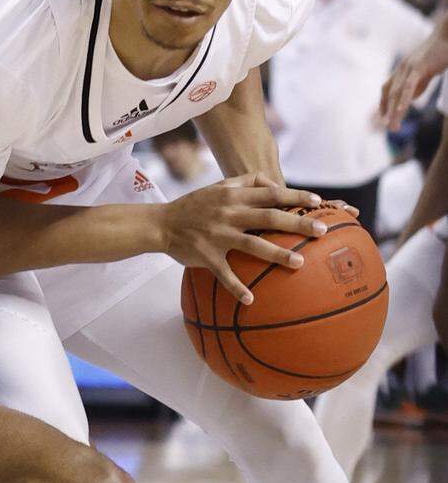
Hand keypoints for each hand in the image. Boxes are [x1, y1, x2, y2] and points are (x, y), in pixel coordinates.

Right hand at [159, 173, 327, 304]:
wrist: (161, 223)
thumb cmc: (192, 205)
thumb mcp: (217, 187)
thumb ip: (245, 182)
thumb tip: (273, 183)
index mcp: (232, 197)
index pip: (269, 193)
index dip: (294, 195)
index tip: (317, 201)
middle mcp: (228, 214)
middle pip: (268, 217)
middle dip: (297, 222)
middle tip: (321, 231)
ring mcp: (217, 236)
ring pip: (252, 244)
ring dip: (277, 254)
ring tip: (300, 262)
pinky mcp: (207, 256)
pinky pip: (224, 273)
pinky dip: (237, 287)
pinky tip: (251, 300)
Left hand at [380, 20, 447, 130]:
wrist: (446, 36)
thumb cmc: (438, 53)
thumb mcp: (426, 72)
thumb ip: (418, 84)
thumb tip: (410, 98)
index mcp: (401, 70)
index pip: (387, 89)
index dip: (383, 103)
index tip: (383, 117)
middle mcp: (401, 69)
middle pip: (390, 94)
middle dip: (387, 112)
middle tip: (388, 127)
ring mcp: (408, 68)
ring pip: (397, 93)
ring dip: (393, 111)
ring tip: (392, 125)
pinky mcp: (418, 67)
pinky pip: (409, 86)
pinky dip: (403, 99)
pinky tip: (401, 110)